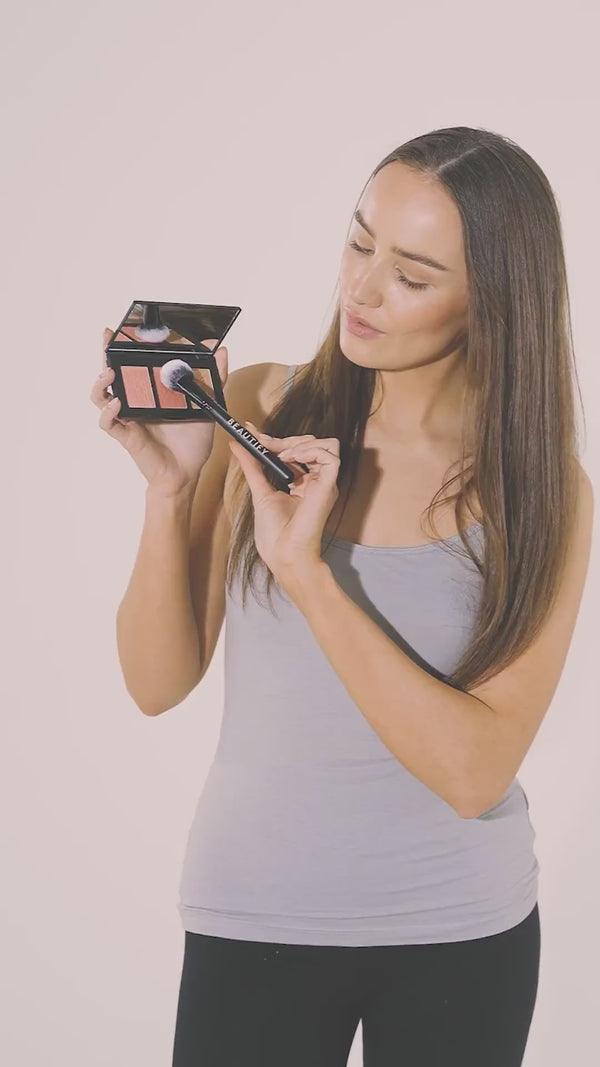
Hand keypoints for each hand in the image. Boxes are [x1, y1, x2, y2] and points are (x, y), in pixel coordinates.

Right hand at [91, 328, 227, 496]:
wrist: (187, 472)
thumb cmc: (193, 442)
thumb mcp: (207, 404)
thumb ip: (214, 377)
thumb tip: (221, 349)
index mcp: (150, 392)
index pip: (132, 364)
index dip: (125, 347)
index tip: (124, 329)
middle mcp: (134, 402)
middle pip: (111, 374)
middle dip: (106, 355)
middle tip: (106, 338)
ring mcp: (127, 419)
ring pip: (102, 396)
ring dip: (101, 383)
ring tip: (109, 373)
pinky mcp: (126, 436)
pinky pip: (109, 423)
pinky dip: (109, 413)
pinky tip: (118, 404)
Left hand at [228, 421, 339, 585]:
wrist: (283, 554)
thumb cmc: (275, 534)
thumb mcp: (259, 491)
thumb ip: (252, 466)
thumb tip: (238, 444)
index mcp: (303, 483)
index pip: (297, 450)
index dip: (278, 439)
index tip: (254, 433)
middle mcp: (317, 481)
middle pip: (313, 443)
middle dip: (287, 439)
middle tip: (265, 444)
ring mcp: (324, 483)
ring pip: (328, 444)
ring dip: (302, 443)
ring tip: (282, 456)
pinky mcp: (329, 487)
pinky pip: (331, 456)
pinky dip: (311, 451)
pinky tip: (292, 460)